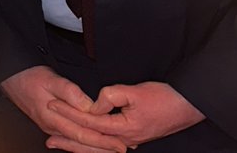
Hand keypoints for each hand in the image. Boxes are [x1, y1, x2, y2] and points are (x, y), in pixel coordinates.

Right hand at [1, 66, 123, 152]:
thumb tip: (89, 106)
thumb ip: (70, 92)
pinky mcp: (51, 125)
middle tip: (122, 149)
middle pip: (81, 143)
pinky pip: (71, 138)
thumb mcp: (51, 79)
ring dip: (95, 148)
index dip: (102, 141)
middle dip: (102, 149)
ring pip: (76, 143)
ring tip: (112, 150)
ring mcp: (51, 127)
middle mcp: (52, 127)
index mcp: (53, 118)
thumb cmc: (30, 77)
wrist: (11, 78)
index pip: (82, 134)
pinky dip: (84, 143)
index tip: (119, 143)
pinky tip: (92, 145)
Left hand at [50, 82, 203, 148]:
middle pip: (92, 142)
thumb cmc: (164, 98)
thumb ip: (109, 96)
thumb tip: (93, 104)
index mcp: (124, 129)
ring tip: (60, 142)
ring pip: (99, 145)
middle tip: (48, 140)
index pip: (89, 123)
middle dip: (69, 141)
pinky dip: (93, 142)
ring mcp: (131, 140)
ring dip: (79, 144)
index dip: (69, 113)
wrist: (188, 105)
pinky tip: (83, 140)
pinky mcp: (134, 136)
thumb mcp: (134, 91)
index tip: (52, 104)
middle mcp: (126, 140)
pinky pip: (107, 142)